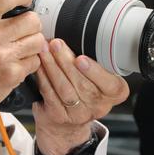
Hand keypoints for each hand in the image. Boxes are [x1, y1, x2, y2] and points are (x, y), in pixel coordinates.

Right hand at [0, 0, 45, 147]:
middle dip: (29, 24)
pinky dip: (28, 63)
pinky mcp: (11, 75)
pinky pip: (34, 62)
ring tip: (20, 48)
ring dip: (31, 44)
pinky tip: (15, 65)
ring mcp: (1, 56)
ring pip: (37, 40)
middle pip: (31, 19)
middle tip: (21, 30)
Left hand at [32, 39, 128, 154]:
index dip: (94, 71)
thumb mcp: (98, 77)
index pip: (110, 83)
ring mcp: (79, 114)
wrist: (66, 123)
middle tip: (55, 44)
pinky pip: (50, 94)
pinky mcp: (59, 116)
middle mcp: (99, 106)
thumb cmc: (84, 90)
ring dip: (52, 66)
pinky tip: (39, 65)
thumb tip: (77, 31)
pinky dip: (43, 77)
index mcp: (114, 93)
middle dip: (66, 61)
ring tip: (44, 50)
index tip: (81, 59)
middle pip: (82, 83)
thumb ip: (94, 61)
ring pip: (64, 88)